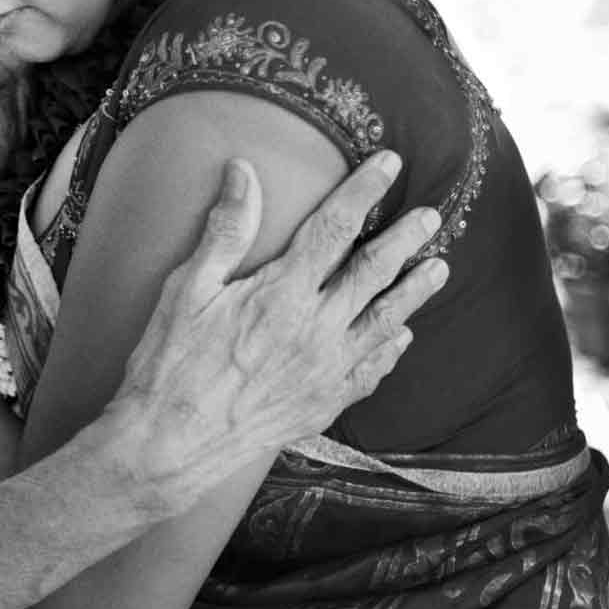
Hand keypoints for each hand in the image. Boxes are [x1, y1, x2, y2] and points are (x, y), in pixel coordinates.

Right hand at [92, 153, 446, 508]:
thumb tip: (244, 171)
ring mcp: (326, 370)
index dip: (363, 191)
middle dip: (405, 239)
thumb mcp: (188, 288)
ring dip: (414, 293)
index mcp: (282, 294)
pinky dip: (390, 350)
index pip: (333, 228)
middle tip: (430, 217)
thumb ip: (226, 230)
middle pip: (373, 273)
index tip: (388, 164)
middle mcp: (316, 330)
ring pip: (384, 322)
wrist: (171, 443)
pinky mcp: (324, 403)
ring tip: (439, 270)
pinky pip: (371, 371)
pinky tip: (399, 338)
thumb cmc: (169, 362)